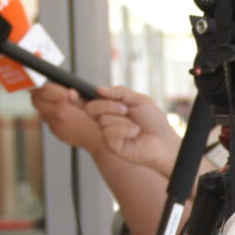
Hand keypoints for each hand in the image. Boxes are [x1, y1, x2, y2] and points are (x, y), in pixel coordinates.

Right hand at [38, 83, 180, 176]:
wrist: (163, 142)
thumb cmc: (154, 122)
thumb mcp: (138, 100)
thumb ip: (119, 92)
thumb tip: (99, 89)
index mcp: (112, 108)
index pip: (91, 101)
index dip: (78, 97)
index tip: (70, 92)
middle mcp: (107, 120)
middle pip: (92, 107)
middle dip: (109, 105)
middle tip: (125, 110)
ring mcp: (108, 133)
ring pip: (103, 119)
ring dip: (123, 120)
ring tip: (136, 126)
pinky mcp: (111, 145)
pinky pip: (109, 132)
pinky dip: (125, 130)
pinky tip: (134, 134)